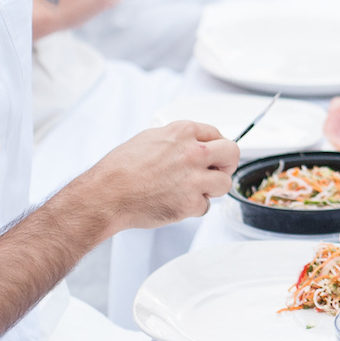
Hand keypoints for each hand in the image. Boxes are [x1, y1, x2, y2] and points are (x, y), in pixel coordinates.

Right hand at [71, 121, 239, 235]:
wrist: (107, 194)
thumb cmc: (121, 168)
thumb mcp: (150, 138)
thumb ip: (177, 140)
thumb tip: (191, 144)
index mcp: (183, 132)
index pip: (217, 134)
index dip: (217, 147)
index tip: (216, 154)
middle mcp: (193, 152)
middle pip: (232, 154)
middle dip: (227, 164)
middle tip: (218, 171)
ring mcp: (195, 178)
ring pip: (224, 183)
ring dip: (212, 189)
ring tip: (193, 190)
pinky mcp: (191, 203)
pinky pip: (205, 206)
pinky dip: (194, 208)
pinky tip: (177, 203)